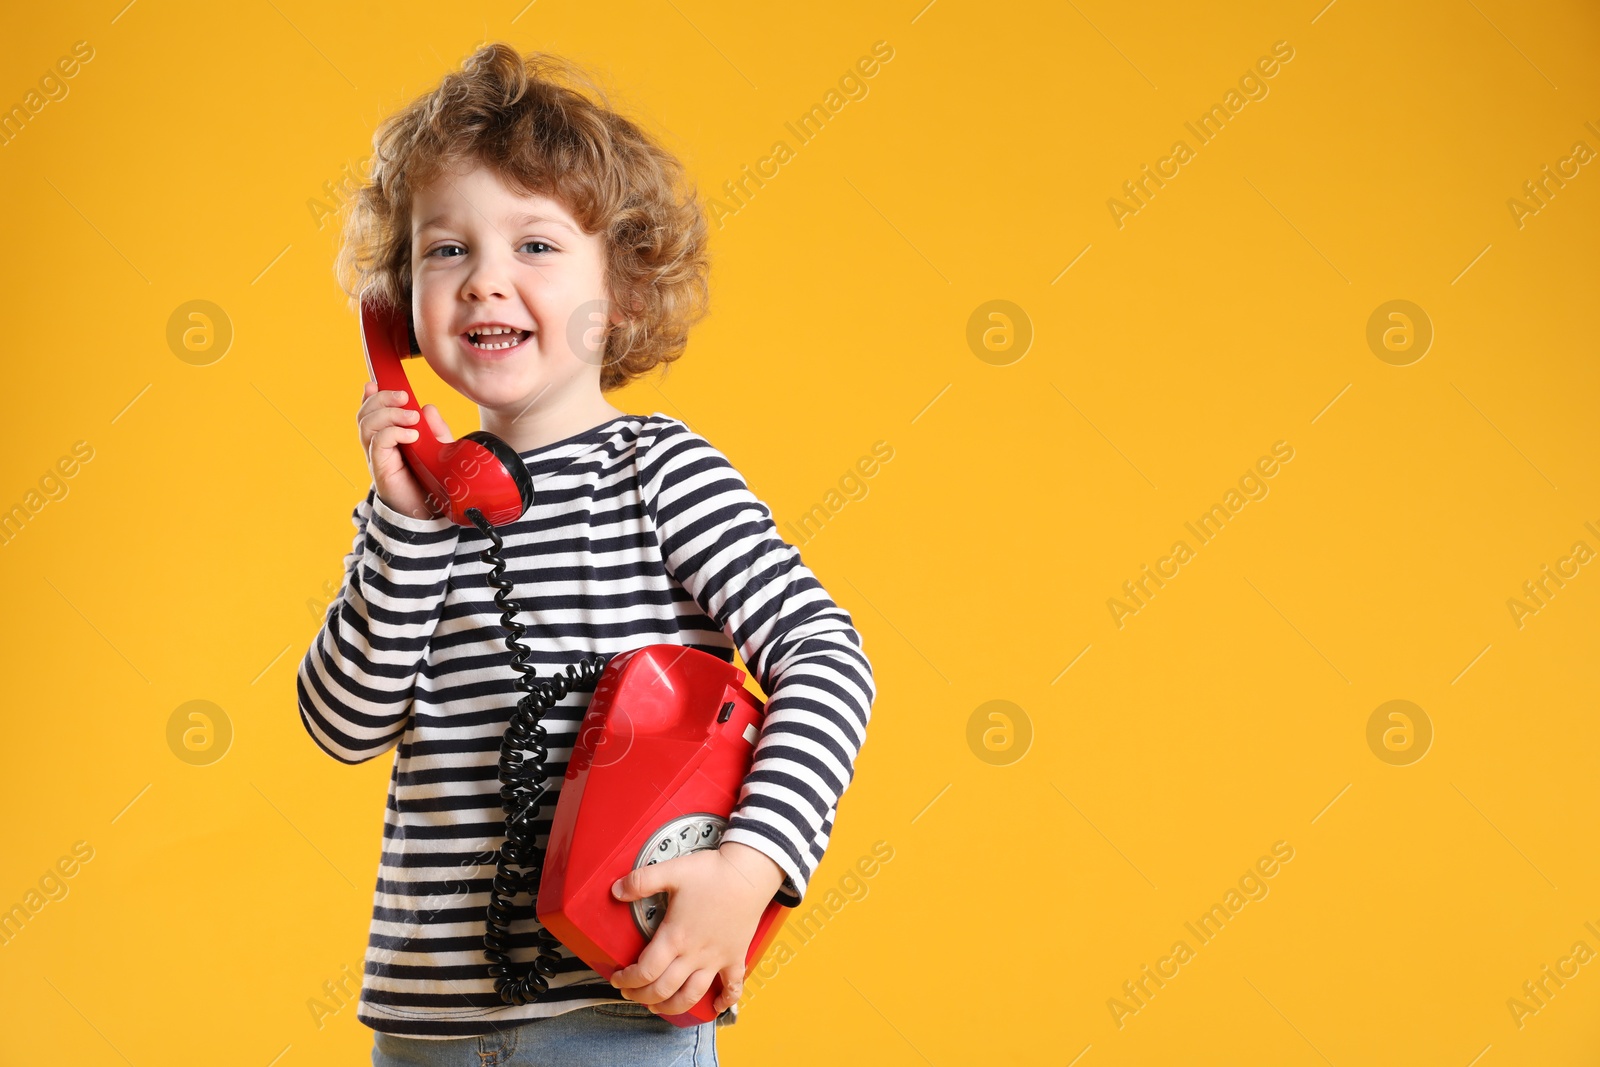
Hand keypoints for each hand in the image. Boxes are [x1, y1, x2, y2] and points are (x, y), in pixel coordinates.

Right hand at [357, 381, 453, 519]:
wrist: (431, 513)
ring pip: (367, 424)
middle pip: (365, 413)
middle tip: (404, 397)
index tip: (377, 382)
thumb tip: (427, 407)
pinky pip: (377, 443)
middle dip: (382, 398)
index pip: (371, 411)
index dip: (370, 395)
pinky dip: (393, 432)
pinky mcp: (381, 468)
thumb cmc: (433, 480)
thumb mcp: (440, 448)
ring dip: (389, 414)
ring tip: (411, 418)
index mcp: (388, 437)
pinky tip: (411, 435)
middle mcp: (377, 445)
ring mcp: (377, 457)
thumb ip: (434, 428)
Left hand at [608, 842, 785, 1016]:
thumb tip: (616, 890)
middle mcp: (694, 954)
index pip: (645, 971)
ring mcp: (716, 959)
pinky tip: (716, 1006)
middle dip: (642, 996)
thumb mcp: (671, 871)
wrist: (749, 872)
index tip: (619, 978)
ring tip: (658, 1006)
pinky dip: (724, 1001)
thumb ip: (641, 881)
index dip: (628, 980)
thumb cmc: (713, 873)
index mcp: (675, 936)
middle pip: (663, 989)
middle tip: (631, 993)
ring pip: (692, 995)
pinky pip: (732, 987)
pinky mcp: (735, 957)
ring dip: (672, 1007)